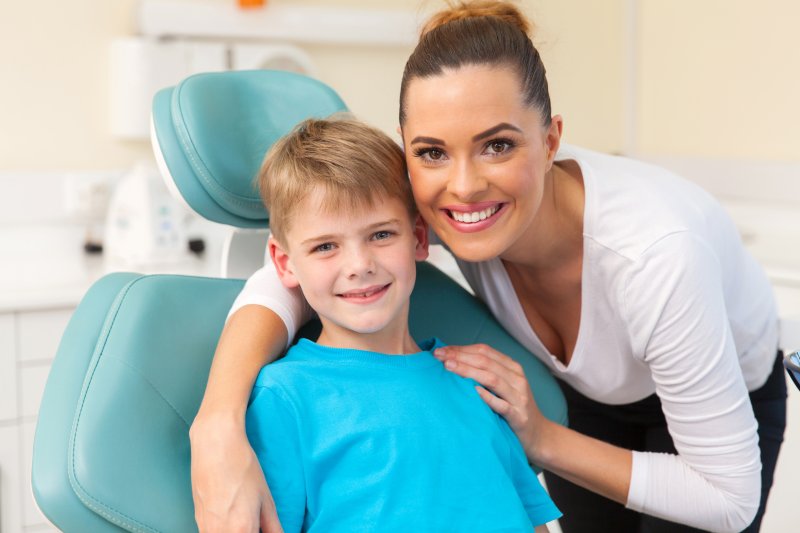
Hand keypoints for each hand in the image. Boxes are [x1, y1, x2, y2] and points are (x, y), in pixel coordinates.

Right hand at [190, 413, 283, 532]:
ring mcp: (206, 529)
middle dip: (249, 532)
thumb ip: (274, 528)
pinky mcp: (198, 521)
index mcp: (242, 530)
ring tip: (245, 516)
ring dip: (237, 531)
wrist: (215, 446)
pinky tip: (232, 515)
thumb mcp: (266, 500)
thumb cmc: (241, 468)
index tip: (263, 528)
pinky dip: (225, 530)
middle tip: (258, 523)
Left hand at [434, 343, 549, 461]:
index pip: (484, 351)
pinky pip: (501, 404)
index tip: (440, 350)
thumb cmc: (513, 409)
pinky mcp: (519, 416)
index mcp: (512, 368)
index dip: (461, 348)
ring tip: (448, 368)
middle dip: (459, 356)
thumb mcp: (503, 387)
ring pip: (492, 378)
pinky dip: (485, 397)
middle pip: (485, 361)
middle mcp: (517, 378)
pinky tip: (471, 391)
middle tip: (438, 357)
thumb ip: (485, 373)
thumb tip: (452, 361)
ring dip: (468, 371)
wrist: (539, 435)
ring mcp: (519, 397)